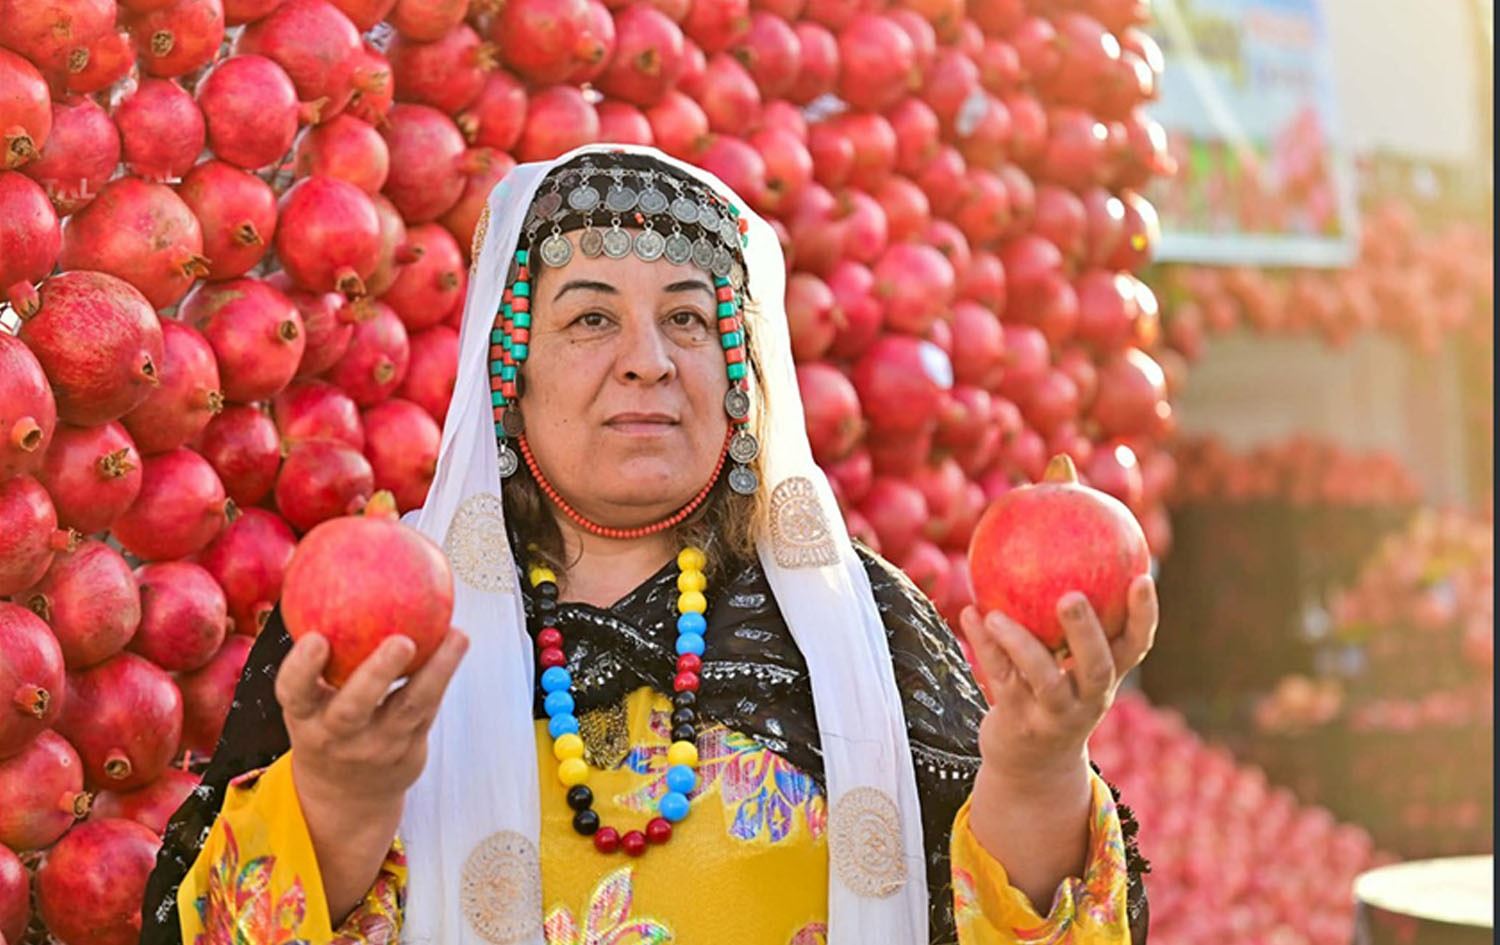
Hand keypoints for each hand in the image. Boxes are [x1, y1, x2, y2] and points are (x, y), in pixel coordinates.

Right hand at [276, 629, 469, 807]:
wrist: (346, 796)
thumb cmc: (326, 721)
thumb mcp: (310, 697)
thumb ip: (315, 648)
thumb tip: (311, 565)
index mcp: (305, 717)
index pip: (295, 694)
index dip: (302, 668)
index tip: (316, 638)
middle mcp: (337, 736)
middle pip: (354, 709)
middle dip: (376, 675)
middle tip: (401, 640)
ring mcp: (376, 747)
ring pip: (409, 709)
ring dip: (436, 672)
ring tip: (455, 636)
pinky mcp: (409, 752)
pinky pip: (430, 709)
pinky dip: (443, 674)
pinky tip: (457, 640)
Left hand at [957, 577, 1156, 786]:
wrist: (1032, 766)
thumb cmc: (1054, 696)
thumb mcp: (1071, 666)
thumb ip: (1072, 622)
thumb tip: (1067, 548)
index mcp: (1106, 679)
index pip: (1135, 646)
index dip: (1143, 615)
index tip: (1142, 577)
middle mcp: (1087, 699)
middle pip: (1097, 668)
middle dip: (1087, 633)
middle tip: (1071, 596)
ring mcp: (1054, 715)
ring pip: (1043, 680)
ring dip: (1020, 644)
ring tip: (996, 613)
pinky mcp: (1019, 723)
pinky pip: (1000, 679)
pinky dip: (984, 646)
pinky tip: (969, 614)